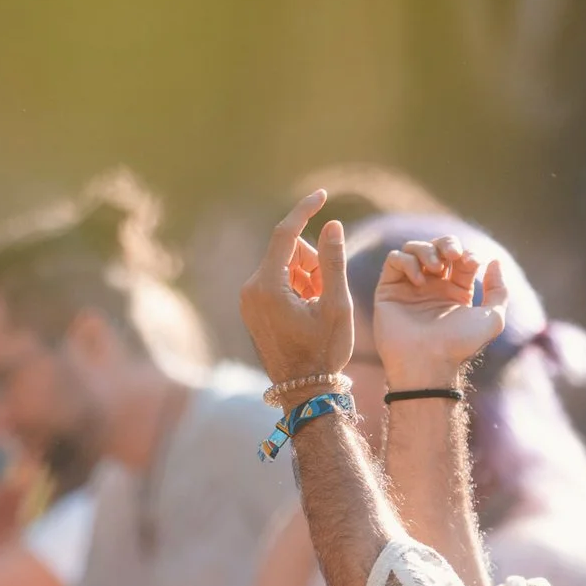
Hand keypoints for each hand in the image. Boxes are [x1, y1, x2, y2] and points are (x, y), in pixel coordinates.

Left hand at [238, 190, 355, 386]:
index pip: (285, 233)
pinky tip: (309, 312)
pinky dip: (297, 288)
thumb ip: (333, 261)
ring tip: (321, 307)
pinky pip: (277, 282)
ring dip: (308, 277)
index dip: (305, 210)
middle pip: (288, 252)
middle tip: (330, 291)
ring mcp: (249, 299)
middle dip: (313, 262)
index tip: (322, 195)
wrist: (304, 391)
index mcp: (268, 286)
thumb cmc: (324, 351)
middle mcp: (251, 289)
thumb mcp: (336, 305)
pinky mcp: (252, 308)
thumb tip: (332, 224)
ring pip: (284, 267)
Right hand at [373, 236, 507, 387]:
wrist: (428, 361)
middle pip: (437, 248)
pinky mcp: (389, 290)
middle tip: (453, 255)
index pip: (460, 258)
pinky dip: (408, 261)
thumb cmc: (460, 344)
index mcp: (455, 292)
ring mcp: (409, 288)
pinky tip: (419, 280)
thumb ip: (499, 290)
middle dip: (447, 244)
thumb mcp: (492, 318)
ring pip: (414, 249)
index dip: (467, 253)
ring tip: (436, 267)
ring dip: (427, 249)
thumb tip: (494, 262)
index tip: (471, 263)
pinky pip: (394, 260)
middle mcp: (432, 288)